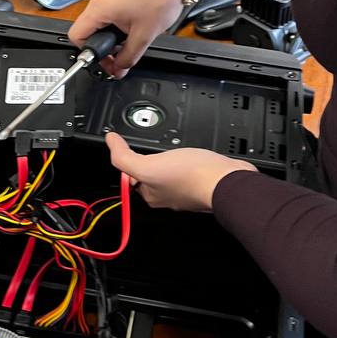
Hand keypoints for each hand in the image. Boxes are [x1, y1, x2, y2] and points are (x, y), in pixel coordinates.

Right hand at [68, 0, 222, 78]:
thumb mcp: (144, 36)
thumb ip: (127, 58)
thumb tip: (118, 70)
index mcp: (101, 6)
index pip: (76, 35)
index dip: (88, 51)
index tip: (104, 58)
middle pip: (88, 25)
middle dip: (104, 40)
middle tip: (121, 48)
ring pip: (100, 13)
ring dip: (112, 26)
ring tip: (133, 29)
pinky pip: (109, 1)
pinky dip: (118, 13)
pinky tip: (136, 15)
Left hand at [106, 132, 256, 211]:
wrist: (226, 180)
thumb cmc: (191, 176)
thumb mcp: (147, 166)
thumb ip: (124, 156)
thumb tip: (110, 141)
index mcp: (151, 195)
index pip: (130, 177)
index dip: (129, 159)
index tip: (129, 146)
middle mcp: (167, 196)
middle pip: (150, 173)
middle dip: (150, 158)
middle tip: (152, 145)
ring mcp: (185, 189)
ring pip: (169, 170)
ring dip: (169, 158)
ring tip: (172, 148)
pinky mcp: (201, 181)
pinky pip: (188, 168)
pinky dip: (186, 159)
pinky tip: (190, 154)